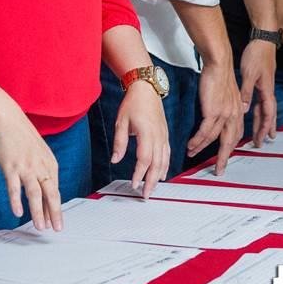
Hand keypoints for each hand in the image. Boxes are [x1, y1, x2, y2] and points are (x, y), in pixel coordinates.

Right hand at [0, 109, 61, 231]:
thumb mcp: (41, 155)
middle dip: (54, 213)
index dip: (56, 208)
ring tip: (40, 226)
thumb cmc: (24, 141)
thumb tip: (47, 193)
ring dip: (38, 211)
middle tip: (56, 228)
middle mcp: (41, 167)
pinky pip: (14, 187)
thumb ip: (44, 173)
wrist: (10, 123)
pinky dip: (16, 200)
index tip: (56, 223)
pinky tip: (18, 213)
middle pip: (50, 193)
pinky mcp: (11, 167)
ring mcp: (26, 168)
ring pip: (34, 193)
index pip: (55, 191)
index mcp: (50, 165)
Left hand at [113, 79, 169, 197]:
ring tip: (152, 189)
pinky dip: (165, 166)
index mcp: (147, 132)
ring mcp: (164, 135)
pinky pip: (167, 154)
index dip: (140, 174)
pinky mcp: (165, 134)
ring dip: (159, 176)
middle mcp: (158, 136)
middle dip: (151, 181)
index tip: (134, 185)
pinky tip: (162, 174)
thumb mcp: (121, 122)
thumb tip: (115, 160)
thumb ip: (119, 143)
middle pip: (157, 164)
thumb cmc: (133, 103)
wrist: (146, 88)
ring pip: (164, 161)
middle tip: (144, 195)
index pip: (144, 159)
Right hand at [189, 59, 240, 173]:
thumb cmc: (221, 75)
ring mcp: (224, 114)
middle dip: (223, 157)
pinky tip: (191, 145)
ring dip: (201, 148)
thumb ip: (229, 106)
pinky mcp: (213, 111)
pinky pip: (204, 132)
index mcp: (238, 111)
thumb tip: (226, 113)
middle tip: (218, 169)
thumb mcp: (229, 93)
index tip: (225, 157)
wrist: (219, 63)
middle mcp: (233, 115)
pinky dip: (197, 140)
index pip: (236, 134)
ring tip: (192, 154)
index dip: (230, 147)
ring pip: (213, 138)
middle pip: (229, 142)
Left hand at [239, 39, 278, 145]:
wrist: (263, 39)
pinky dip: (259, 110)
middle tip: (261, 141)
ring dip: (262, 121)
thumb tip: (244, 109)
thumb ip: (247, 92)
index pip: (267, 113)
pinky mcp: (262, 82)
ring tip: (261, 132)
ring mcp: (265, 86)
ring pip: (265, 108)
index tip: (262, 139)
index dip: (264, 127)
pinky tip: (254, 112)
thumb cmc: (257, 54)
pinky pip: (261, 100)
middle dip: (265, 128)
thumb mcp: (249, 74)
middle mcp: (268, 90)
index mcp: (266, 90)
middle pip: (268, 114)